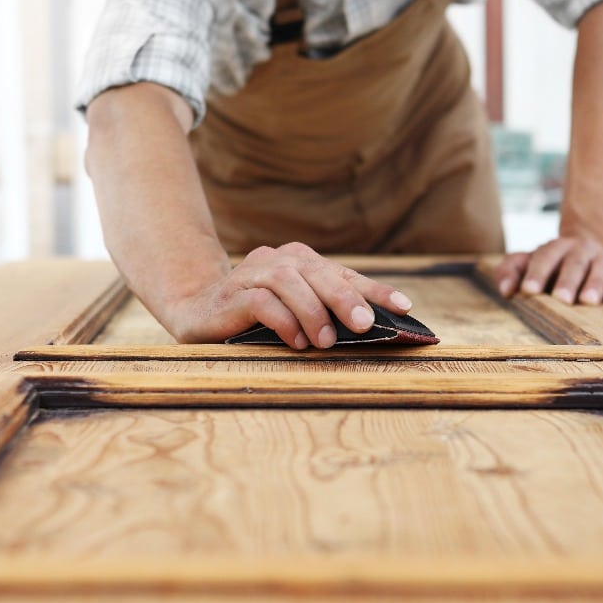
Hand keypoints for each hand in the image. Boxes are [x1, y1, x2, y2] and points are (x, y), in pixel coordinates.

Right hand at [166, 242, 413, 346]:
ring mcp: (252, 273)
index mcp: (301, 261)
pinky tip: (295, 342)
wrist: (196, 313)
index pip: (345, 273)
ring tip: (326, 342)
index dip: (375, 289)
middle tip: (364, 325)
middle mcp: (278, 260)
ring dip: (312, 311)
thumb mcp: (296, 314)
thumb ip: (326, 315)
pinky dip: (282, 320)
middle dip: (345, 298)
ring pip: (289, 282)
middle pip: (318, 272)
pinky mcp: (231, 294)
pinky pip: (260, 301)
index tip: (406, 307)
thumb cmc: (256, 318)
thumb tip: (373, 331)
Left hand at [494, 235, 602, 304]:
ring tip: (589, 302)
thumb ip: (512, 270)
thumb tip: (504, 290)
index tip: (528, 290)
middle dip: (567, 281)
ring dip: (596, 284)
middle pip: (573, 263)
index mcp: (555, 248)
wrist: (589, 242)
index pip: (544, 258)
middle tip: (560, 299)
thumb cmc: (552, 261)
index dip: (536, 273)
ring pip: (601, 268)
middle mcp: (580, 250)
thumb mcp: (530, 261)